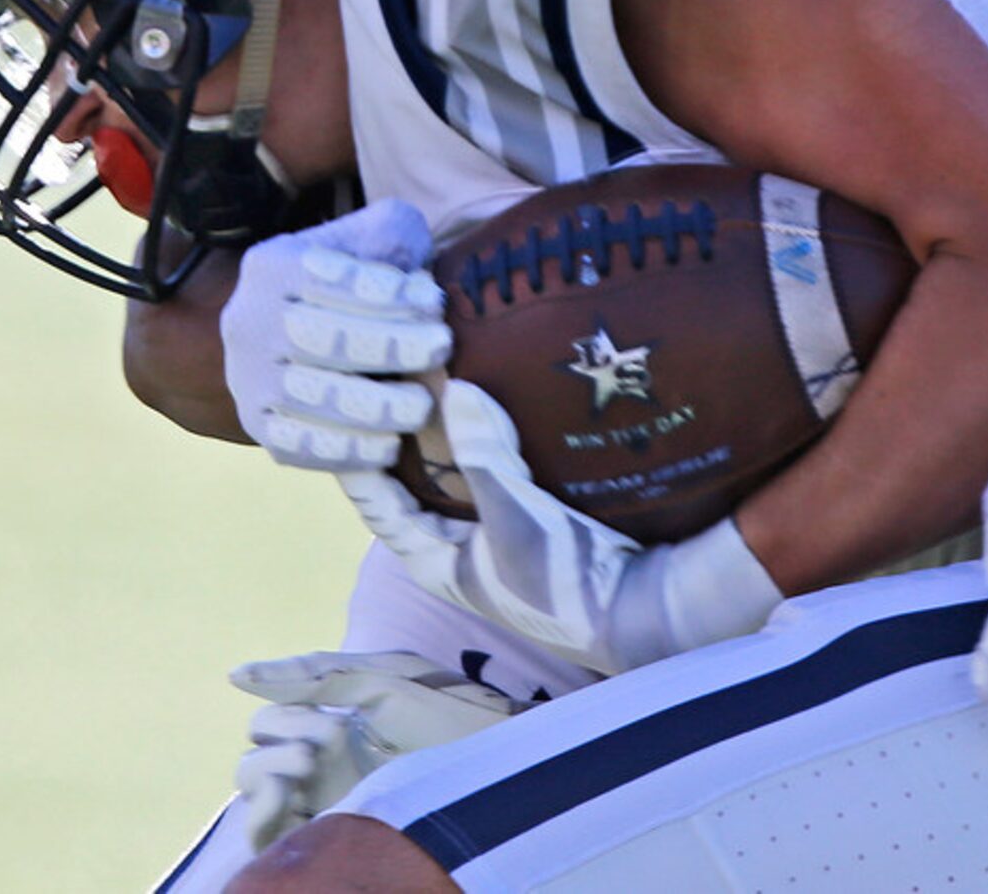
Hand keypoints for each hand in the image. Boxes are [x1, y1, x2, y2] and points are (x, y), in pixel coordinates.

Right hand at [220, 199, 450, 468]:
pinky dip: (346, 451)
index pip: (334, 279)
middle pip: (323, 339)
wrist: (296, 323)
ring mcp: (247, 377)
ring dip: (375, 407)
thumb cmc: (354, 278)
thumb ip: (392, 234)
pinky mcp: (256, 424)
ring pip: (311, 398)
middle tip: (441, 349)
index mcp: (274, 265)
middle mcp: (249, 320)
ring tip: (421, 405)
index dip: (389, 295)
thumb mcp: (372, 236)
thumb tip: (407, 267)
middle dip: (390, 347)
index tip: (434, 305)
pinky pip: (298, 446)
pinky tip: (389, 446)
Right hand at [228, 648, 521, 849]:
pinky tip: (292, 803)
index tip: (319, 720)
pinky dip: (262, 820)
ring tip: (307, 772)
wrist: (492, 759)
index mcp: (331, 722)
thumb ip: (313, 675)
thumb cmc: (444, 713)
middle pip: (250, 759)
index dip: (280, 717)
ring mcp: (323, 802)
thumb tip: (234, 675)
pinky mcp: (330, 833)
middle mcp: (320, 766)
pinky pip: (266, 836)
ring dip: (264, 780)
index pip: (266, 722)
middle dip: (272, 749)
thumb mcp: (379, 682)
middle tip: (316, 749)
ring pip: (251, 795)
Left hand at [337, 379, 783, 673]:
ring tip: (443, 377)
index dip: (358, 458)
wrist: (637, 611)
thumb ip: (482, 453)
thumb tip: (453, 388)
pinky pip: (499, 472)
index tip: (350, 406)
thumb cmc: (563, 577)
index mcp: (435, 560)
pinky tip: (499, 402)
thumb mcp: (515, 514)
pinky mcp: (533, 521)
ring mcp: (496, 536)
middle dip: (406, 436)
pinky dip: (493, 440)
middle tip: (399, 377)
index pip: (376, 503)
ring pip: (458, 476)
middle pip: (415, 484)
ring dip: (451, 435)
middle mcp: (458, 549)